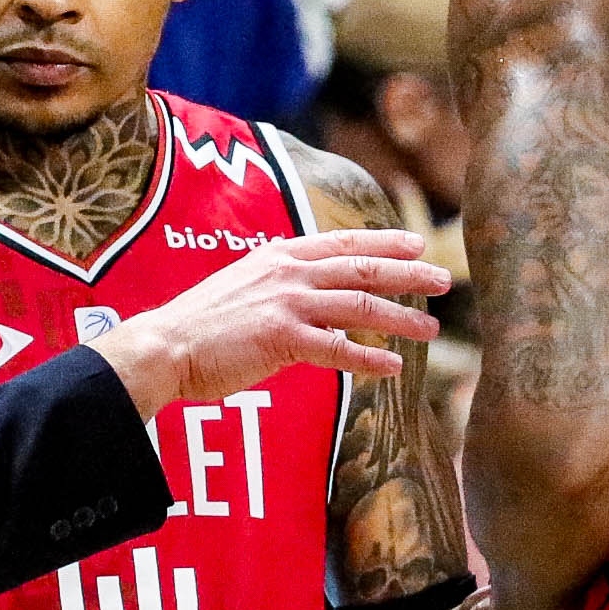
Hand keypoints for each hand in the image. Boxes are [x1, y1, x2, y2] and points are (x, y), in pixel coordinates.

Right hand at [89, 226, 447, 409]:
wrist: (165, 346)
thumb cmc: (199, 324)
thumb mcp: (242, 287)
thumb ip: (278, 285)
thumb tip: (308, 295)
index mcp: (279, 256)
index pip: (343, 243)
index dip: (384, 241)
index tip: (416, 243)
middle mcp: (288, 273)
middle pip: (363, 268)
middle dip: (408, 273)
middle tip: (443, 280)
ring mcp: (286, 304)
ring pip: (359, 306)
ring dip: (400, 318)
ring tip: (430, 329)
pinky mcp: (281, 339)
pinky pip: (338, 349)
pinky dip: (369, 359)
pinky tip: (393, 368)